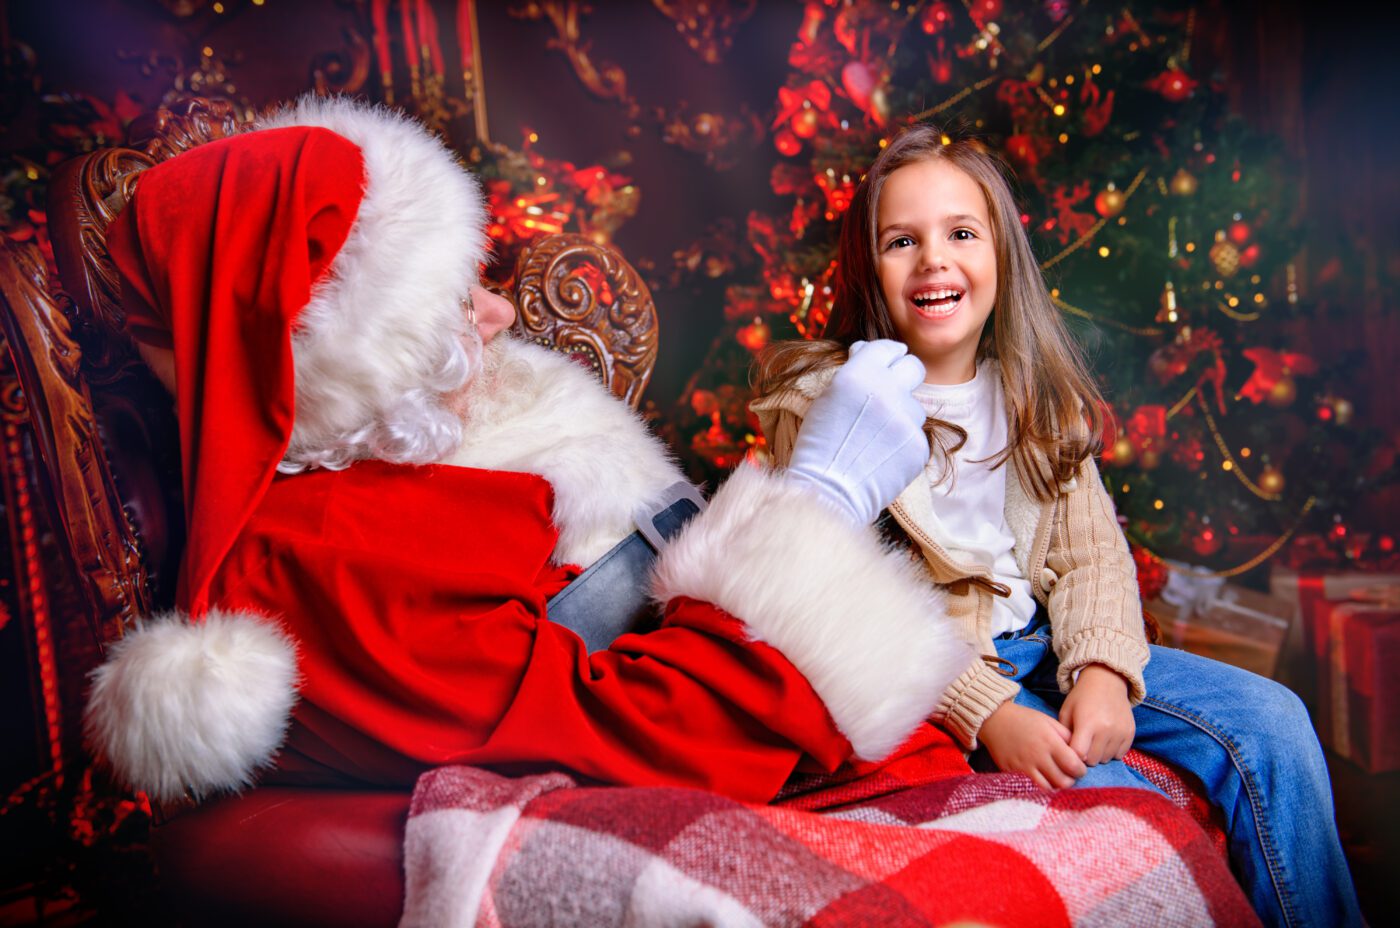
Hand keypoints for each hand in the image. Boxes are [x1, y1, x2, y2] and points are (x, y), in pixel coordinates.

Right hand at [785, 339, 927, 525]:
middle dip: (904, 373)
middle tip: (892, 387)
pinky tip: (881, 456)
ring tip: (875, 437)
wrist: (828, 493)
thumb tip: (865, 351)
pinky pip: (915, 436)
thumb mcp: (827, 398)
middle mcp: (887, 391)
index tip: (888, 359)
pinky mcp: (918, 446)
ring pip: (915, 407)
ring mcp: (906, 420)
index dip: (887, 354)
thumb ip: (852, 372)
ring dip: (900, 416)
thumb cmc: (819, 446)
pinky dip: (902, 443)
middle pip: (914, 367)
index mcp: (859, 374)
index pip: (888, 348)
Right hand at [979, 700, 1086, 789]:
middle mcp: (1037, 756)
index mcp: (1049, 742)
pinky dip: (1039, 788)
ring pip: (1047, 789)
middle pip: (1063, 782)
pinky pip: (1030, 788)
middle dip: (1070, 780)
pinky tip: (1041, 781)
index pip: (1074, 766)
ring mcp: (1023, 767)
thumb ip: (1067, 737)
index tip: (1078, 767)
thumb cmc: (1025, 719)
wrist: (995, 720)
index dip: (1080, 770)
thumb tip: (1081, 754)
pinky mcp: (1012, 773)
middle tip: (1068, 775)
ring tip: (1055, 779)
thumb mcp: (1049, 722)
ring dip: (1055, 786)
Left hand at [1059, 664, 1135, 765]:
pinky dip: (1111, 751)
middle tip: (1082, 745)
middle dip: (1085, 756)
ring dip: (1098, 754)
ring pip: (1106, 759)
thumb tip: (1068, 755)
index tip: (1070, 749)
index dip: (1072, 755)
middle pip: (1093, 760)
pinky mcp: (1130, 733)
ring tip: (1094, 740)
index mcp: (1087, 723)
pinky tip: (1105, 740)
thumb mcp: (1066, 711)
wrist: (1106, 681)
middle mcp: (1106, 730)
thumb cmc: (1082, 697)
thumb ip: (1065, 734)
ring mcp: (1120, 732)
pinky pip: (1120, 754)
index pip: (1079, 754)